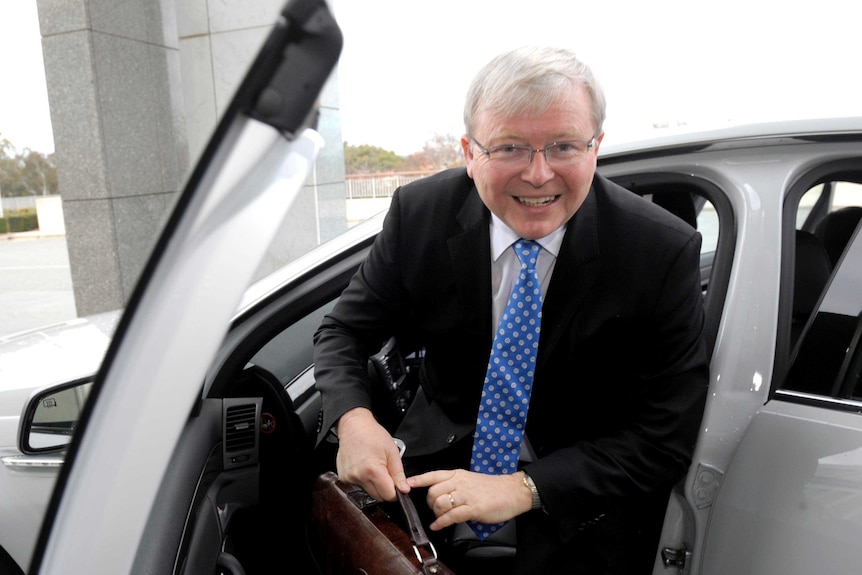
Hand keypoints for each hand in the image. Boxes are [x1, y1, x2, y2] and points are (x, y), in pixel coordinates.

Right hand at [335, 407, 408, 500]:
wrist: (353, 426)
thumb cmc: (373, 435)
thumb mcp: (392, 452)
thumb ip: (398, 474)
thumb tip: (404, 490)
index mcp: (373, 470)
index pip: (388, 495)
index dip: (395, 491)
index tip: (397, 484)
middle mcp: (359, 476)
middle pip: (378, 496)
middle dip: (385, 489)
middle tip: (386, 472)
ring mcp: (350, 478)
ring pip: (368, 492)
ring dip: (374, 484)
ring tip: (373, 467)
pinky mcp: (344, 478)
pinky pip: (358, 486)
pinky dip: (363, 480)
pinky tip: (364, 467)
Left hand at [407, 469, 531, 530]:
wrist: (512, 492)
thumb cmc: (492, 487)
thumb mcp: (470, 480)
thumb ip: (455, 484)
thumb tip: (439, 494)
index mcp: (458, 474)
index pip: (434, 475)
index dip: (419, 480)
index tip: (407, 484)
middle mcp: (460, 482)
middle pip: (433, 491)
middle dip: (429, 503)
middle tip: (434, 509)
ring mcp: (466, 495)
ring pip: (440, 503)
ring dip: (436, 513)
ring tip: (440, 517)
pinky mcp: (473, 508)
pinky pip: (451, 516)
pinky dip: (441, 522)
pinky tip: (438, 526)